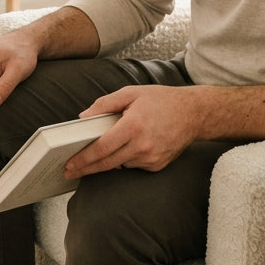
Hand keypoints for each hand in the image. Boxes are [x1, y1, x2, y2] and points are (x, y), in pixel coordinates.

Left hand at [63, 86, 199, 178]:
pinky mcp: (157, 165)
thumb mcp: (131, 93)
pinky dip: (126, 158)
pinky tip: (128, 147)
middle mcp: (142, 145)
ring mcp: (151, 158)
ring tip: (97, 154)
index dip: (83, 158)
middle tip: (70, 171)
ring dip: (107, 161)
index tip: (70, 164)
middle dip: (86, 168)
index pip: (102, 148)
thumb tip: (83, 118)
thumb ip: (105, 104)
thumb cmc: (161, 100)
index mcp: (133, 125)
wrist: (194, 113)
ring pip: (120, 164)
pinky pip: (133, 165)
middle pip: (107, 163)